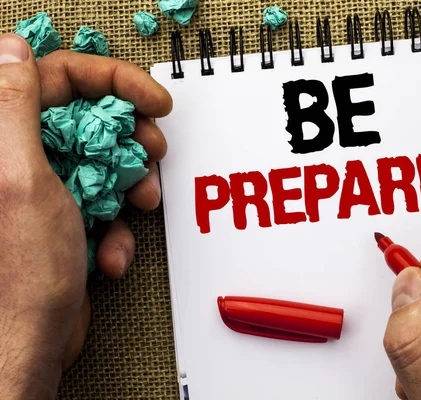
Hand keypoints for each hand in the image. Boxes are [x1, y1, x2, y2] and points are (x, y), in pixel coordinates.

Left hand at [0, 33, 170, 398]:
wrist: (28, 344)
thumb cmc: (19, 277)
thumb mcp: (20, 180)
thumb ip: (14, 107)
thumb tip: (12, 49)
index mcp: (1, 142)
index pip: (55, 78)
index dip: (110, 80)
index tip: (150, 99)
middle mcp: (17, 160)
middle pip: (87, 118)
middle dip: (129, 137)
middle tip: (151, 150)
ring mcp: (43, 190)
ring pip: (103, 161)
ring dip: (130, 184)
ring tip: (137, 205)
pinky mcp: (63, 218)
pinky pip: (104, 202)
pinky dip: (117, 224)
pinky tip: (109, 249)